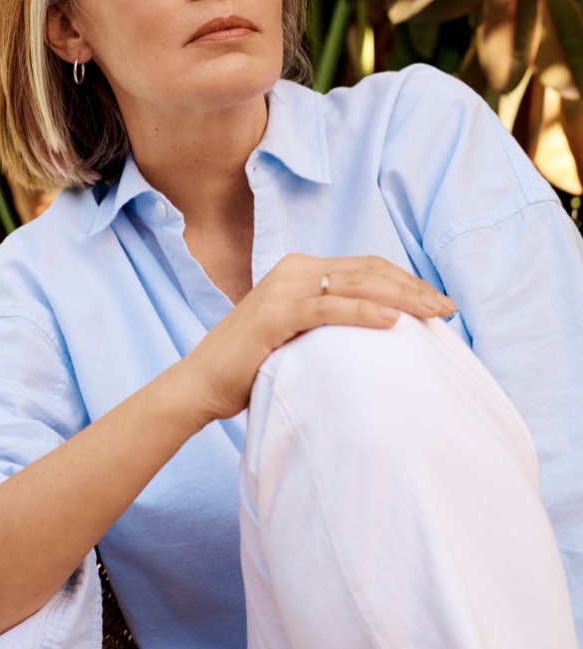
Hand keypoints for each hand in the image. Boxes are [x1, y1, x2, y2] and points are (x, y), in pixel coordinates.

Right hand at [179, 254, 455, 425]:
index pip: (366, 267)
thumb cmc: (251, 366)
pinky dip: (364, 312)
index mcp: (300, 270)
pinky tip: (393, 321)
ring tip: (433, 313)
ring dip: (401, 296)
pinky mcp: (274, 314)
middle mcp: (293, 271)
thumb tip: (379, 334)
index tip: (437, 302)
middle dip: (413, 287)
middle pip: (368, 270)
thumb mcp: (296, 334)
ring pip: (355, 283)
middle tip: (448, 309)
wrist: (200, 382)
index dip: (406, 281)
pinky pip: (328, 308)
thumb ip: (328, 323)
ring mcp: (283, 289)